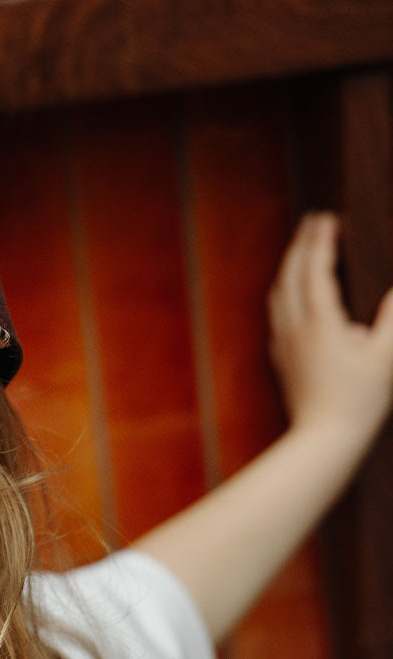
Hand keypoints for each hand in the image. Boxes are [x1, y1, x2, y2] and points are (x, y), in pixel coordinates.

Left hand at [268, 211, 392, 449]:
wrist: (322, 440)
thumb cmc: (359, 401)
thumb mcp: (387, 358)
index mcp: (320, 324)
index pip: (315, 271)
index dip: (320, 242)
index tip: (326, 218)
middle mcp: (294, 330)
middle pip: (290, 277)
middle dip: (301, 246)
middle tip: (312, 221)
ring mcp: (283, 346)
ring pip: (277, 296)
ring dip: (288, 268)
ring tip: (300, 250)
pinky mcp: (281, 361)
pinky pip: (276, 317)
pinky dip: (283, 294)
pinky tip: (289, 297)